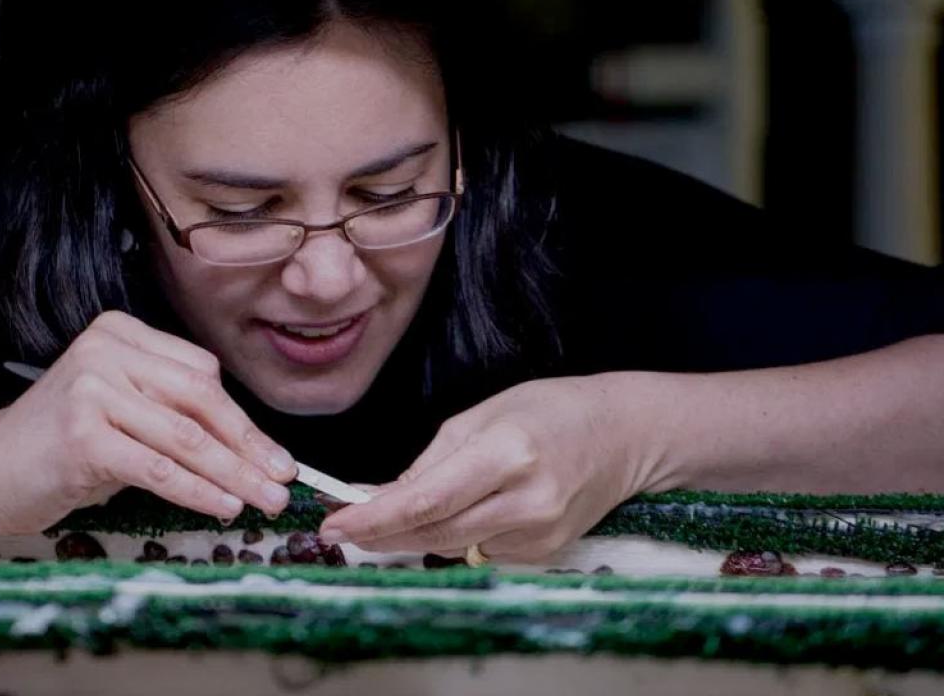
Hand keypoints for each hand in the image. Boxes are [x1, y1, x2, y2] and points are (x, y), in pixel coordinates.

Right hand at [0, 311, 296, 532]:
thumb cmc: (59, 446)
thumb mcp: (121, 412)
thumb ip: (173, 413)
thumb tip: (251, 449)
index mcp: (121, 332)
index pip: (202, 375)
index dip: (244, 420)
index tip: (274, 455)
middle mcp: (107, 350)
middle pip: (201, 401)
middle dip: (249, 447)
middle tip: (283, 481)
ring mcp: (93, 388)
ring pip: (186, 437)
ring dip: (234, 474)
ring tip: (264, 499)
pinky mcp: (83, 433)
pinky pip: (158, 467)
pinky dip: (197, 490)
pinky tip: (223, 506)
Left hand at [318, 374, 663, 561]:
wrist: (626, 434)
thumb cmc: (552, 410)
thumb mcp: (483, 415)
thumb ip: (431, 461)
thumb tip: (381, 496)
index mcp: (506, 453)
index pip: (426, 499)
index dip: (374, 518)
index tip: (335, 525)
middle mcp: (526, 499)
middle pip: (433, 531)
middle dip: (381, 531)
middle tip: (343, 525)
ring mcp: (540, 532)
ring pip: (451, 547)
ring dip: (412, 536)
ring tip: (386, 518)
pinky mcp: (547, 552)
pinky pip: (479, 550)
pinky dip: (455, 536)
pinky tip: (459, 513)